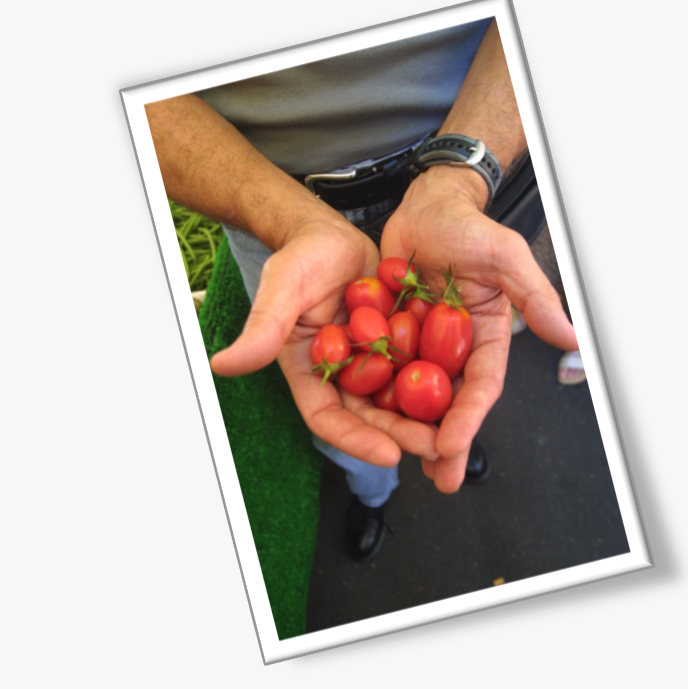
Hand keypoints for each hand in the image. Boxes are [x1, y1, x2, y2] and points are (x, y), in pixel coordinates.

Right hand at [210, 213, 438, 466]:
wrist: (330, 233)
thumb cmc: (298, 259)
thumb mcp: (281, 290)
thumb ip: (262, 329)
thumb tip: (222, 364)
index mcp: (309, 372)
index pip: (329, 418)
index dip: (357, 440)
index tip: (389, 455)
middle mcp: (341, 374)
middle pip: (371, 417)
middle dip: (402, 435)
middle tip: (436, 447)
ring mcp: (371, 359)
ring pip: (399, 397)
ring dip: (425, 415)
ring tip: (455, 429)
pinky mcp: (396, 342)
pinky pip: (419, 366)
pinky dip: (438, 380)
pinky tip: (465, 389)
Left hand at [381, 166, 577, 491]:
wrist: (423, 205)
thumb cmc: (468, 227)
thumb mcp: (505, 257)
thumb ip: (535, 296)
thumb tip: (573, 339)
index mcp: (485, 338)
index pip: (481, 386)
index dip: (469, 418)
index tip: (451, 446)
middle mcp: (454, 348)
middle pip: (448, 402)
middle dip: (441, 442)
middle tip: (434, 476)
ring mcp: (420, 344)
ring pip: (412, 395)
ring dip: (405, 429)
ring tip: (394, 459)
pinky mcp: (389, 336)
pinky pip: (379, 369)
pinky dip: (372, 395)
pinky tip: (359, 418)